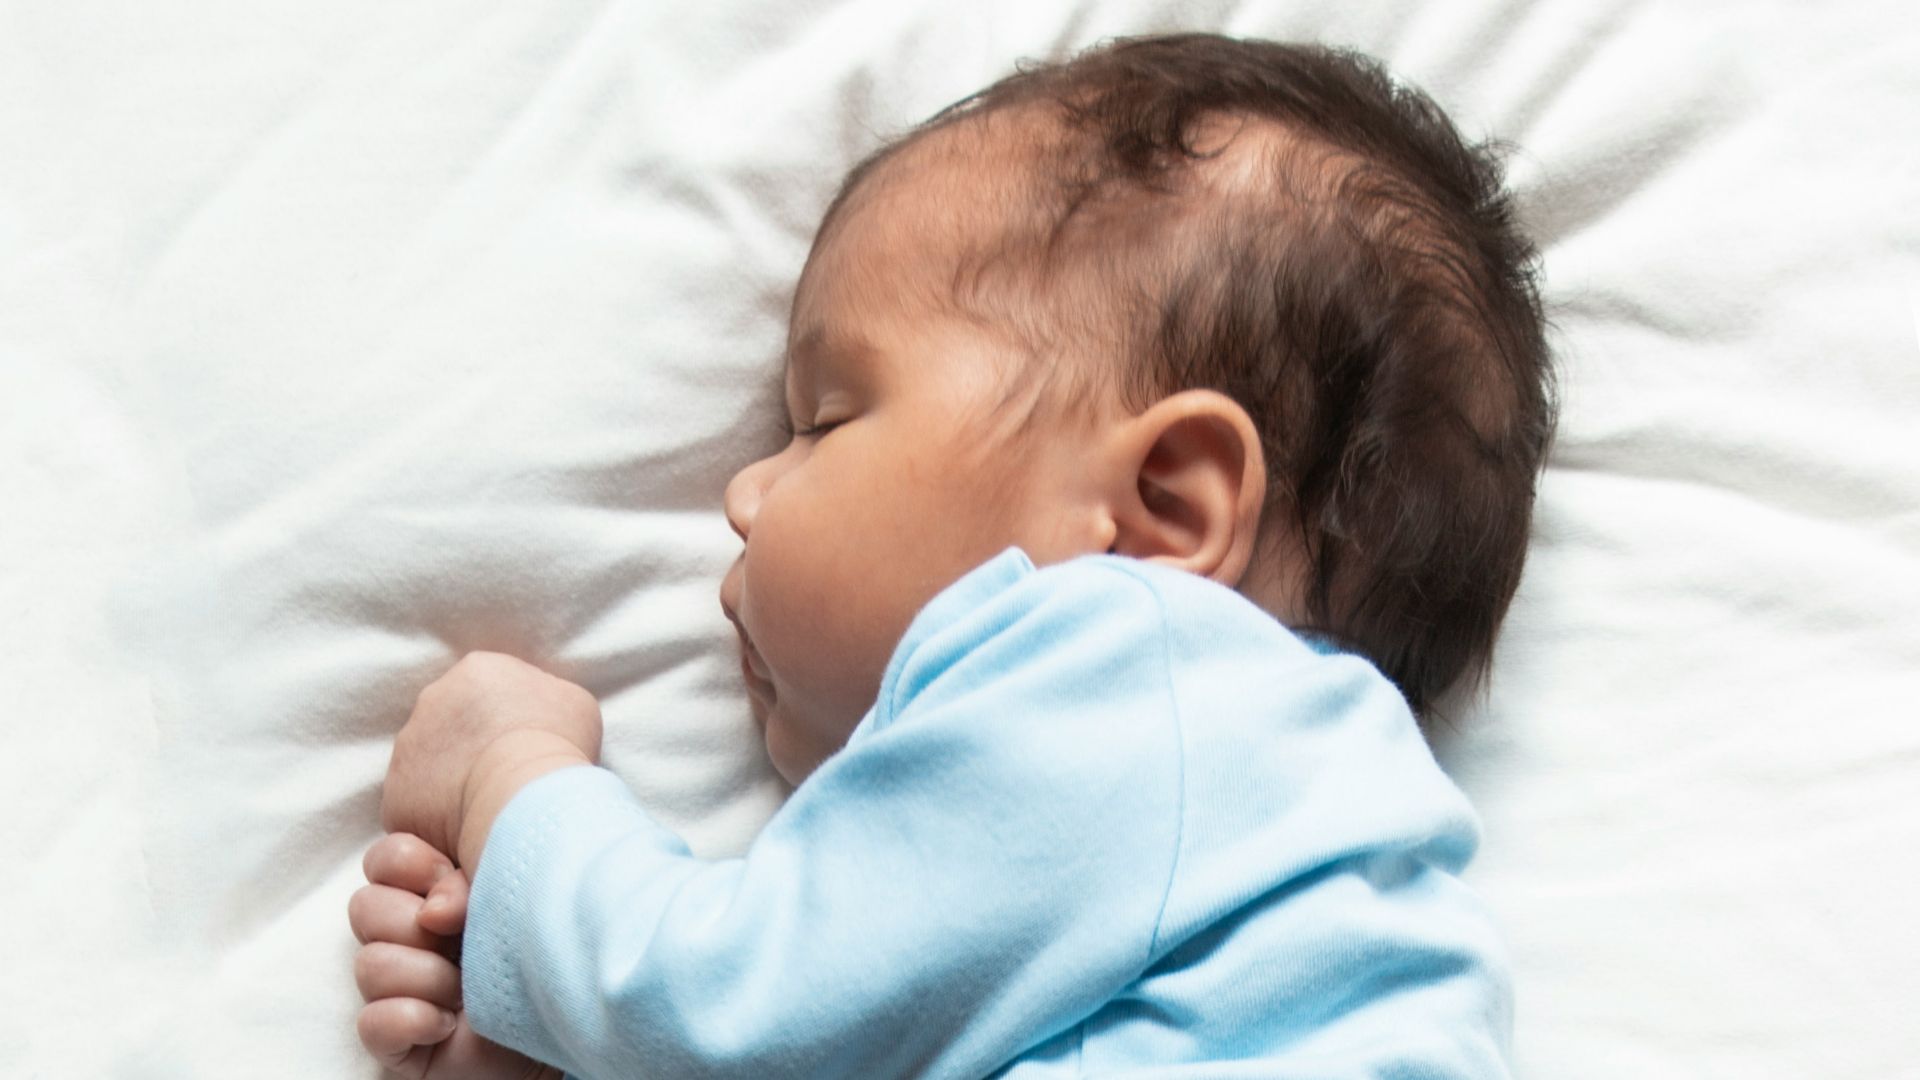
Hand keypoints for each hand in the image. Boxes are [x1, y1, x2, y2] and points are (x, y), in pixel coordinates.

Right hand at [350, 832, 561, 1079]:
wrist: (590, 1011)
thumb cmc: (562, 934)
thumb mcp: (525, 878)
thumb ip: (486, 855)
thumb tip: (441, 907)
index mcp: (444, 889)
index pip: (384, 859)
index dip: (406, 862)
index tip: (450, 874)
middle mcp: (421, 935)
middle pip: (366, 907)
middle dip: (415, 920)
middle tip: (466, 932)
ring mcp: (411, 987)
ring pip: (368, 965)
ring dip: (424, 974)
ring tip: (469, 987)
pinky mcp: (407, 1040)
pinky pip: (372, 1026)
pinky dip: (405, 1020)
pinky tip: (445, 1022)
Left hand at [383, 651, 602, 871]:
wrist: (522, 797)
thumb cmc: (556, 747)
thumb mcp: (573, 704)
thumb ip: (547, 696)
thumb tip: (538, 711)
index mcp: (478, 671)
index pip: (483, 691)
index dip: (503, 721)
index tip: (520, 745)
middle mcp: (431, 701)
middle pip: (449, 725)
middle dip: (470, 749)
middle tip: (501, 776)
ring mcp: (407, 749)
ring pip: (428, 767)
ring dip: (450, 784)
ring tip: (488, 808)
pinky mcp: (395, 796)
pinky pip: (416, 809)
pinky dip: (437, 821)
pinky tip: (469, 829)